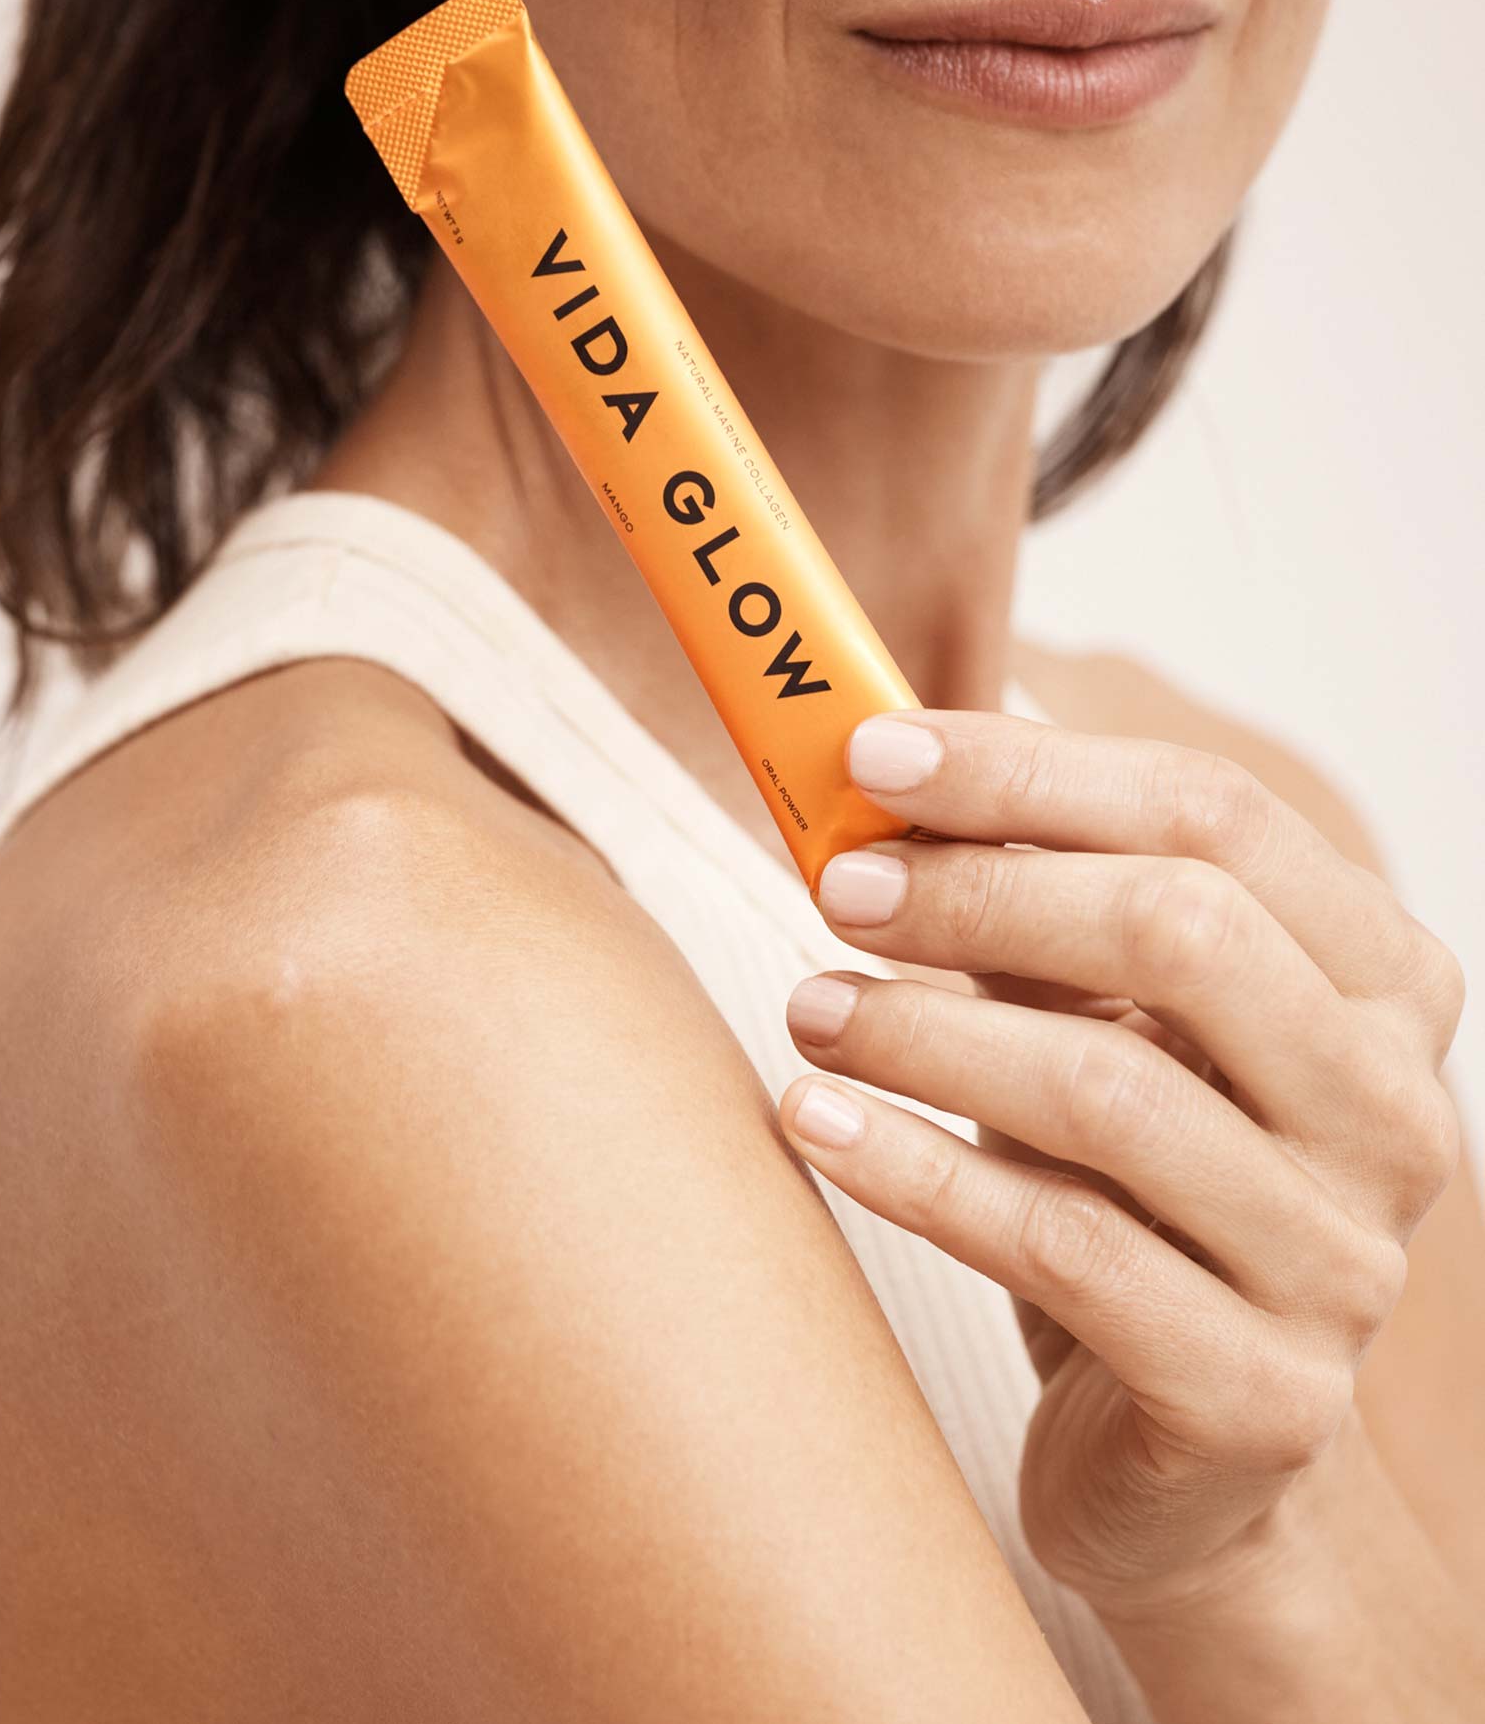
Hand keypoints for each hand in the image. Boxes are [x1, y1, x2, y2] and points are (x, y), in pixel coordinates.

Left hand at [778, 709, 1465, 1619]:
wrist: (1182, 1447)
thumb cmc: (1130, 1194)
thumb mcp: (1099, 1026)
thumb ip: (1031, 907)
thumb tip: (884, 780)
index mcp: (1381, 982)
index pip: (1217, 815)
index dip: (1032, 772)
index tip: (875, 754)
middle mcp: (1392, 1111)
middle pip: (1184, 933)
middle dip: (980, 894)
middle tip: (838, 888)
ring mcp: (1341, 1262)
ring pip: (1110, 1095)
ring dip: (923, 1032)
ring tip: (809, 1004)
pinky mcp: (1259, 1394)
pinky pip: (1061, 1249)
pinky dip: (915, 1172)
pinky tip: (818, 1121)